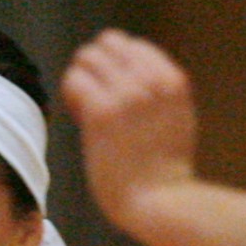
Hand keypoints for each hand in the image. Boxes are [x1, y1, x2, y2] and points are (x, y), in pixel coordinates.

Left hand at [61, 30, 198, 234]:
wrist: (160, 202)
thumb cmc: (163, 174)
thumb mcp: (175, 121)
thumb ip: (158, 96)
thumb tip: (129, 81)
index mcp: (172, 79)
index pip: (133, 46)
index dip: (115, 67)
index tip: (111, 95)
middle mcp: (150, 79)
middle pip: (108, 43)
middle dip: (94, 68)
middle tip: (91, 101)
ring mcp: (127, 93)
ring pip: (86, 57)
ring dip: (79, 80)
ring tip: (84, 111)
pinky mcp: (103, 112)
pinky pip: (74, 81)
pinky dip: (70, 94)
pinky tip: (78, 117)